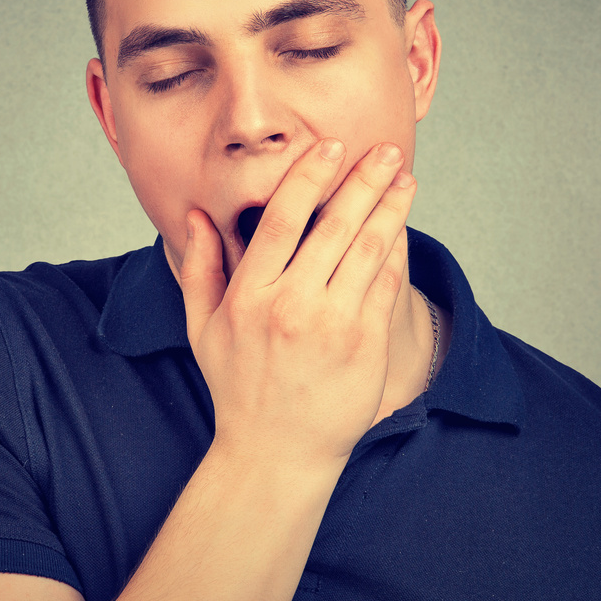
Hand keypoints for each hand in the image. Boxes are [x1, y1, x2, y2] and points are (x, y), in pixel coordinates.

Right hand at [176, 139, 416, 471]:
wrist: (277, 455)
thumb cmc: (238, 389)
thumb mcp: (203, 330)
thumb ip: (200, 268)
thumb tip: (195, 214)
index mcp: (250, 298)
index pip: (282, 220)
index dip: (309, 176)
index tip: (331, 146)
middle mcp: (291, 307)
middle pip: (334, 226)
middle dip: (365, 181)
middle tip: (387, 149)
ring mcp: (333, 327)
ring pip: (369, 251)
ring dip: (391, 208)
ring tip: (405, 178)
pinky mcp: (366, 347)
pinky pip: (387, 287)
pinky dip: (398, 252)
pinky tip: (403, 227)